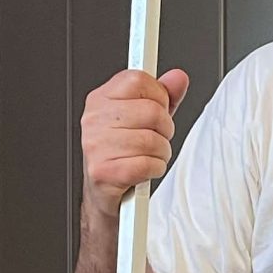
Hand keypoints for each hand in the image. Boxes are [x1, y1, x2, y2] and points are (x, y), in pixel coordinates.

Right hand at [80, 67, 189, 219]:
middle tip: (153, 139)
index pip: (137, 79)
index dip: (157, 95)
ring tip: (147, 156)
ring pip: (153, 139)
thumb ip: (163, 97)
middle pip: (152, 111)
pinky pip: (148, 163)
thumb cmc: (123, 154)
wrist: (104, 193)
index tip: (156, 109)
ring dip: (161, 152)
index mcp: (100, 100)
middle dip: (164, 129)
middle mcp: (94, 119)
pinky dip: (154, 169)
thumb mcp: (143, 119)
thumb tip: (178, 78)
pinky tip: (144, 170)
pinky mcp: (104, 171)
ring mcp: (96, 145)